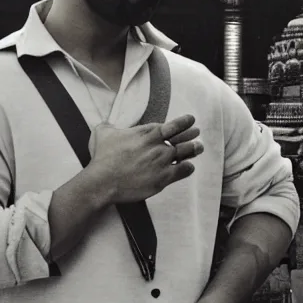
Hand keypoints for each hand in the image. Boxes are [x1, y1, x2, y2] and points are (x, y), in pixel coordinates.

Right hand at [86, 114, 202, 205]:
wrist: (103, 182)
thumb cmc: (103, 158)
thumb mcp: (103, 134)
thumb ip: (108, 126)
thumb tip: (106, 124)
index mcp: (147, 133)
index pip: (172, 125)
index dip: (184, 122)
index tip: (191, 120)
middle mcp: (157, 145)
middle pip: (183, 138)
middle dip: (192, 135)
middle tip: (197, 133)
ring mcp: (162, 161)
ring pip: (186, 152)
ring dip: (194, 149)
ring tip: (198, 147)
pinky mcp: (163, 178)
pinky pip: (183, 170)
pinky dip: (187, 167)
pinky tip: (188, 167)